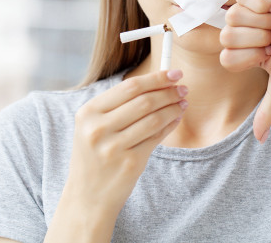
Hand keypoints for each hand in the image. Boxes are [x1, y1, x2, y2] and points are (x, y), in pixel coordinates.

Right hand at [66, 70, 187, 215]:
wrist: (87, 197)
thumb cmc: (95, 155)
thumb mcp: (93, 127)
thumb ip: (117, 104)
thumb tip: (157, 81)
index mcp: (87, 113)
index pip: (129, 87)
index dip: (156, 78)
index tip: (174, 73)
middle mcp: (98, 129)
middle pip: (144, 101)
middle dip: (168, 91)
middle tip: (182, 87)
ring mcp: (114, 147)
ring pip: (154, 118)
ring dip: (173, 107)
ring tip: (182, 102)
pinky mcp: (130, 163)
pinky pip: (156, 137)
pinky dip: (170, 124)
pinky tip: (176, 118)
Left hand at [220, 0, 270, 142]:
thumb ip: (267, 111)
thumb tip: (259, 140)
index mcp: (248, 51)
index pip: (225, 57)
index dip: (248, 58)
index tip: (270, 54)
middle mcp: (245, 30)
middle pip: (226, 37)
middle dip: (255, 39)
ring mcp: (249, 9)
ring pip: (231, 16)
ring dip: (261, 22)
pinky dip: (262, 4)